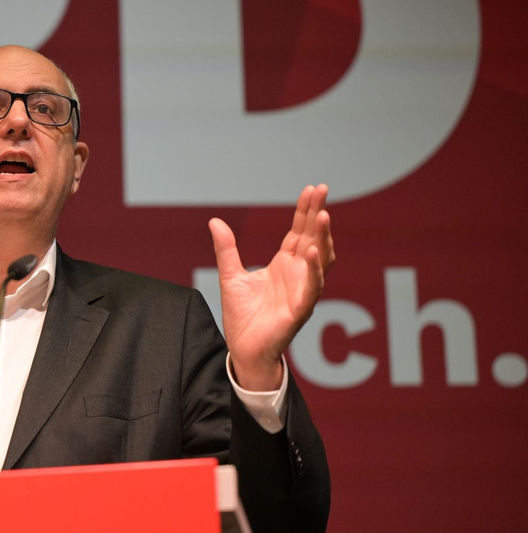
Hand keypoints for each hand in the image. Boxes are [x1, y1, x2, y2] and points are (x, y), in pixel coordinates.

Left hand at [209, 184, 334, 390]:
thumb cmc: (243, 317)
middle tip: (322, 190)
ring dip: (322, 238)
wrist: (243, 349)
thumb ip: (226, 249)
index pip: (299, 232)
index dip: (305, 211)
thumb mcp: (231, 276)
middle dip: (318, 214)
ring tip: (322, 215)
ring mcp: (302, 291)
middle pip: (313, 238)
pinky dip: (313, 269)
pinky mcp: (300, 310)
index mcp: (284, 266)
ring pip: (320, 260)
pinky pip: (312, 288)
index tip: (312, 189)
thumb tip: (214, 221)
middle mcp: (298, 275)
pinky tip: (311, 251)